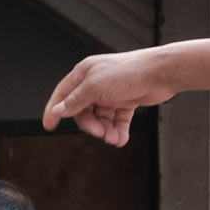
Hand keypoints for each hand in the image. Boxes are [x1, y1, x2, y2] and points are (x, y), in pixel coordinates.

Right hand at [43, 49, 172, 145]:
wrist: (160, 73)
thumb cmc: (130, 71)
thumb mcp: (95, 86)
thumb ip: (75, 100)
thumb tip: (59, 110)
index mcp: (85, 74)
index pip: (63, 94)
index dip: (54, 109)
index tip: (49, 125)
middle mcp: (96, 83)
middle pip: (83, 111)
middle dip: (91, 125)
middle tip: (98, 132)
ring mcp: (111, 93)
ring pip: (100, 119)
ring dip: (106, 131)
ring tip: (113, 137)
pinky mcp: (125, 102)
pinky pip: (116, 121)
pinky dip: (118, 131)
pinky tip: (121, 137)